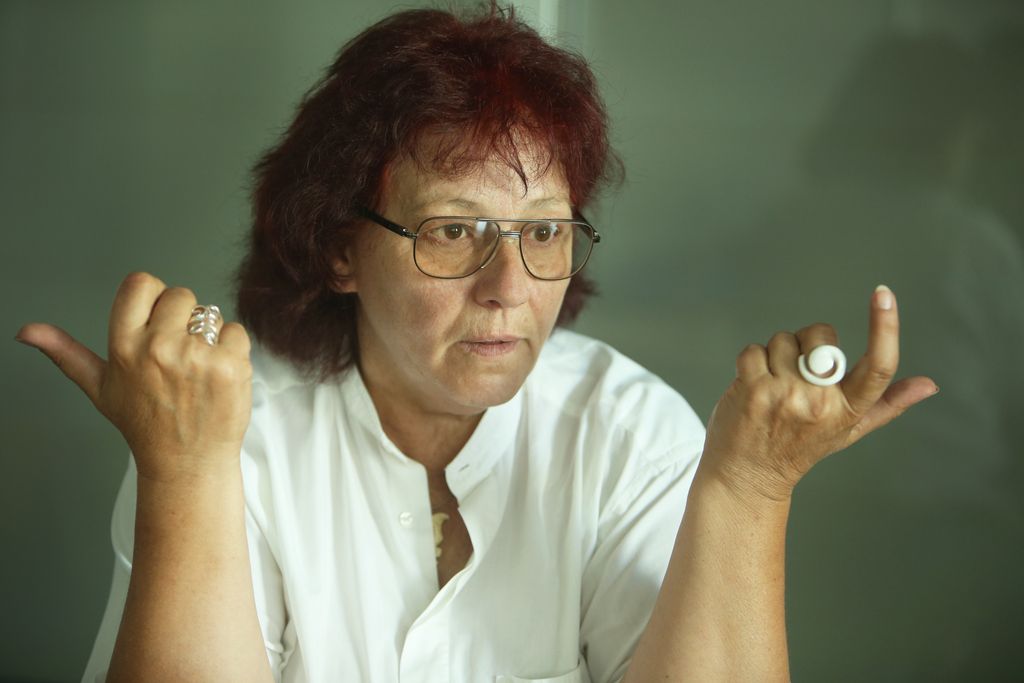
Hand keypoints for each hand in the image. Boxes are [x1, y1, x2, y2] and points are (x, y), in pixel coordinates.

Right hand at [15, 272, 252, 482]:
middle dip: (183, 319)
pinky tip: (218, 377)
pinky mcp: (229, 366)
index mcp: (124, 347)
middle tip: (178, 354)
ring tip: (197, 370)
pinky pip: (237, 332)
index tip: (156, 322)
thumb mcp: (100, 388)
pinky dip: (233, 350)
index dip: (154, 298)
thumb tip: (26, 330)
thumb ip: (67, 353)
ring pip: (211, 314)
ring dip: (209, 336)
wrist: (186, 463)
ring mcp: (196, 357)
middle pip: (180, 295)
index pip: (140, 284)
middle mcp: (158, 348)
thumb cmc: (145, 424)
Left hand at [699, 285, 937, 502]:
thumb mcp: (849, 429)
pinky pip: (754, 350)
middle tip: (798, 374)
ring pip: (783, 340)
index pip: (878, 367)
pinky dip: (751, 360)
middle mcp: (819, 403)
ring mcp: (784, 396)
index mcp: (848, 410)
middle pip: (821, 337)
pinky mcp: (752, 389)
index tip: (884, 295)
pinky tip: (753, 384)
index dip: (885, 327)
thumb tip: (929, 385)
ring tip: (774, 385)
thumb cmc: (799, 447)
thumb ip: (888, 403)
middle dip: (808, 342)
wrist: (749, 474)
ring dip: (776, 354)